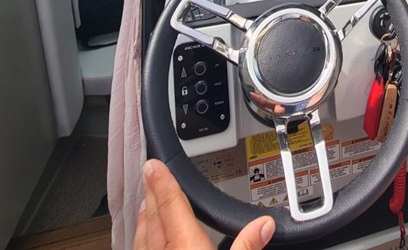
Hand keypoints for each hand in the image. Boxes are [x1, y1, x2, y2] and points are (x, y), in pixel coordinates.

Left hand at [135, 159, 275, 249]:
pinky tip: (146, 241)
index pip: (171, 205)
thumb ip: (248, 246)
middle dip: (153, 194)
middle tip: (150, 174)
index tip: (154, 164)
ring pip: (142, 236)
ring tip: (148, 204)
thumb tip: (265, 224)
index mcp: (186, 246)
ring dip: (146, 217)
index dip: (163, 181)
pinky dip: (142, 241)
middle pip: (154, 216)